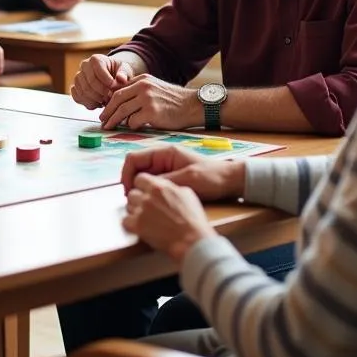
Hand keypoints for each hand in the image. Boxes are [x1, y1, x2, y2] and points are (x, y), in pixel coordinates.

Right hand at [70, 54, 134, 109]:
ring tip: (106, 101)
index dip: (108, 84)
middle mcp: (84, 66)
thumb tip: (121, 79)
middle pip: (89, 84)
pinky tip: (98, 103)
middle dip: (102, 94)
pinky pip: (78, 98)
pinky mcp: (74, 87)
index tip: (116, 90)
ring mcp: (77, 77)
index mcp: (95, 59)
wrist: (111, 74)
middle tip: (111, 99)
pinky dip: (88, 104)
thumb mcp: (125, 69)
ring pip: (83, 92)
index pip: (98, 73)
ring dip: (96, 100)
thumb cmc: (118, 71)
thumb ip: (124, 74)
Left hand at [98, 74, 199, 130]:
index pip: (119, 90)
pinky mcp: (152, 112)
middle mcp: (143, 86)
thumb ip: (139, 91)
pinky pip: (133, 121)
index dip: (109, 101)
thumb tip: (121, 103)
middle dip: (107, 111)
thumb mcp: (155, 88)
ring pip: (122, 111)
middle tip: (102, 120)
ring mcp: (147, 99)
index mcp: (142, 79)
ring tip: (109, 127)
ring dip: (114, 120)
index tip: (105, 110)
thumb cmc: (174, 100)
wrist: (193, 105)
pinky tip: (132, 128)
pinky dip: (130, 126)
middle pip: (117, 99)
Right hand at [120, 145, 245, 200]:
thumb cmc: (212, 177)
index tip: (128, 191)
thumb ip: (164, 181)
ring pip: (143, 177)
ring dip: (140, 189)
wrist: (230, 181)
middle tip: (134, 201)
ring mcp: (166, 168)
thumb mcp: (187, 179)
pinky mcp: (170, 178)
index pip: (133, 158)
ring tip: (142, 203)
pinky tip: (153, 203)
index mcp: (164, 152)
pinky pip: (153, 184)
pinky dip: (149, 192)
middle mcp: (162, 158)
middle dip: (131, 183)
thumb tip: (143, 187)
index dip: (126, 174)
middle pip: (136, 168)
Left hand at [122, 174, 215, 262]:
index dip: (141, 186)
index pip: (140, 178)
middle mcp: (148, 196)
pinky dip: (131, 225)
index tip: (143, 192)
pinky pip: (125, 221)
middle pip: (132, 193)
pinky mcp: (137, 225)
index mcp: (160, 187)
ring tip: (145, 219)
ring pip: (128, 206)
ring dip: (134, 212)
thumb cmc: (193, 221)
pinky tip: (140, 228)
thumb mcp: (187, 194)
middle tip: (145, 208)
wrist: (192, 240)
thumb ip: (171, 187)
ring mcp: (141, 211)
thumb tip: (165, 187)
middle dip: (137, 200)